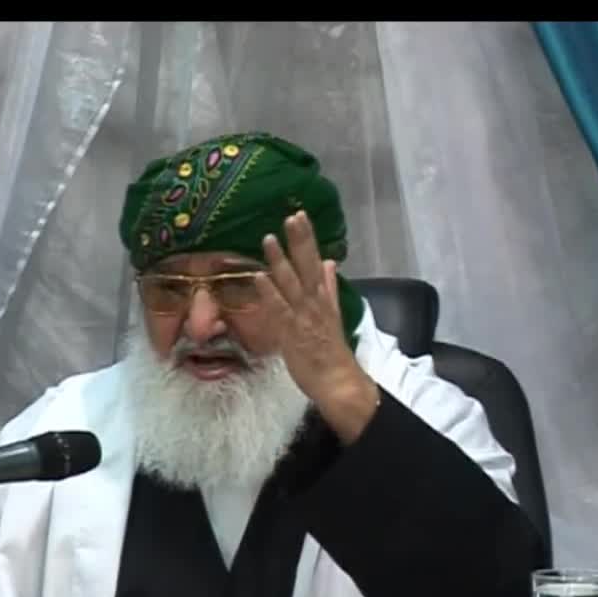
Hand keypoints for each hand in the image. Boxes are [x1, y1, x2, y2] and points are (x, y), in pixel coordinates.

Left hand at [255, 211, 379, 443]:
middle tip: (291, 216)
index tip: (299, 215)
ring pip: (291, 284)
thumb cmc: (331, 351)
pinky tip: (259, 277)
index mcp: (323, 297)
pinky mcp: (291, 332)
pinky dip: (270, 292)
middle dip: (299, 240)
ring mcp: (303, 316)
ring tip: (268, 238)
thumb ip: (328, 287)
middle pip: (306, 266)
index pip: (315, 260)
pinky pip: (279, 309)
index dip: (307, 238)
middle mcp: (315, 302)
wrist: (338, 381)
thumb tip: (328, 262)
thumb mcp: (332, 313)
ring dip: (280, 261)